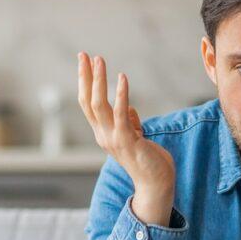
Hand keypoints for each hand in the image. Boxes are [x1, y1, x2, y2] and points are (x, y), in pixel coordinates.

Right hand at [78, 52, 175, 225]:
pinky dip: (121, 94)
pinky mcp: (127, 140)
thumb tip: (131, 110)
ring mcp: (113, 139)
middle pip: (87, 101)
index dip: (85, 83)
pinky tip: (123, 78)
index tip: (85, 62)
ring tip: (100, 60)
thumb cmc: (149, 162)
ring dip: (98, 81)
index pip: (88, 105)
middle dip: (85, 77)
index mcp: (104, 134)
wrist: (156, 185)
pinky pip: (121, 113)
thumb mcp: (137, 139)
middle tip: (84, 54)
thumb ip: (131, 124)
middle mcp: (103, 136)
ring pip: (99, 105)